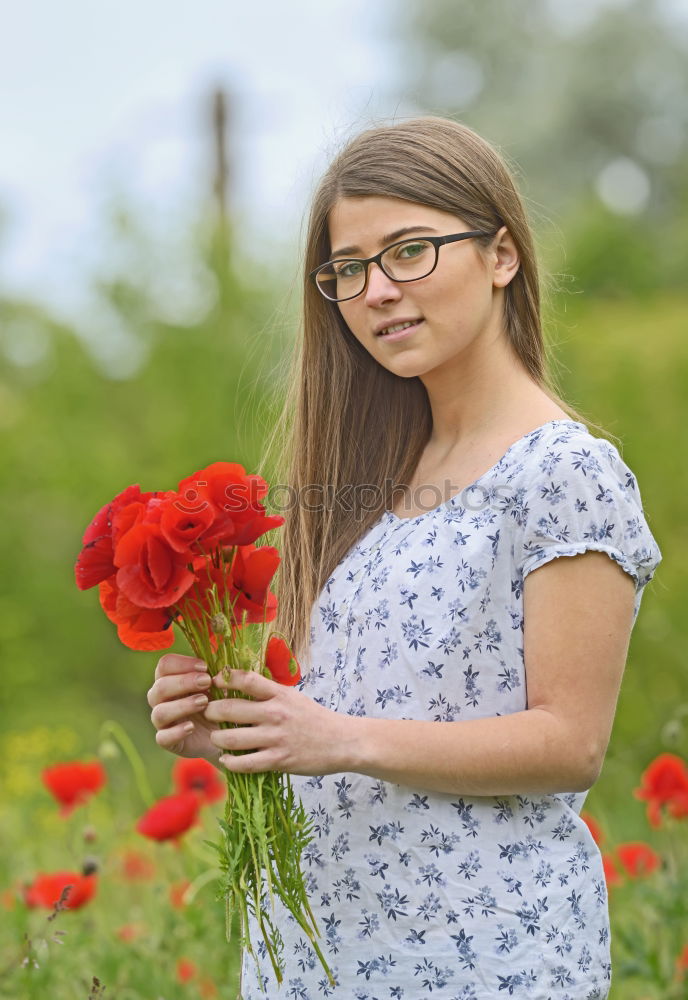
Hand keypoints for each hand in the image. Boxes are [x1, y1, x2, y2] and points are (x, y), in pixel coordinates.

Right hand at [147, 653, 220, 760]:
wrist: (224, 735)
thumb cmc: (218, 703)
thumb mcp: (219, 686)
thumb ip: (216, 675)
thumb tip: (220, 669)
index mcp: (169, 679)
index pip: (164, 665)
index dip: (182, 663)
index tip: (204, 667)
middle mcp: (161, 699)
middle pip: (160, 687)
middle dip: (184, 682)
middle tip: (207, 681)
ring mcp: (162, 721)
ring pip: (160, 712)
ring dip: (182, 705)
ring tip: (203, 702)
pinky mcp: (167, 741)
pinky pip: (162, 738)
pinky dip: (176, 731)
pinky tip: (191, 727)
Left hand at [204, 669, 352, 775]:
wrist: (342, 741)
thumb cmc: (315, 718)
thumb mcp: (293, 697)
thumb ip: (269, 693)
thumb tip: (241, 684)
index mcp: (279, 694)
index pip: (245, 679)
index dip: (224, 678)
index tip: (214, 681)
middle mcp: (275, 713)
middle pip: (229, 708)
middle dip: (211, 711)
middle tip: (208, 713)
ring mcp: (275, 738)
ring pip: (230, 738)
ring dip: (217, 739)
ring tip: (216, 738)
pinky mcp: (278, 760)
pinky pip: (244, 763)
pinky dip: (230, 762)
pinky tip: (226, 759)